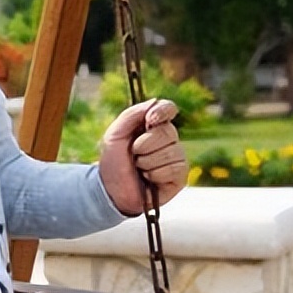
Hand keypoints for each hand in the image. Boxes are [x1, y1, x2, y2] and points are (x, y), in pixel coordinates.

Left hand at [98, 99, 187, 215]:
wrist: (112, 190)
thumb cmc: (113, 162)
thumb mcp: (114, 134)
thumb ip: (131, 115)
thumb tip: (154, 101)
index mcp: (152, 125)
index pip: (168, 109)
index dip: (162, 111)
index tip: (150, 120)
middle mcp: (168, 139)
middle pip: (168, 132)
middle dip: (144, 145)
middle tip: (134, 154)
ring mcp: (176, 157)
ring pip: (170, 152)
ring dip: (147, 162)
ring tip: (140, 168)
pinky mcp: (180, 175)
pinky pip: (174, 168)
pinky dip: (156, 174)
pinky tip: (149, 179)